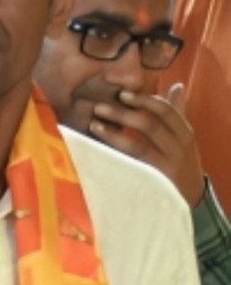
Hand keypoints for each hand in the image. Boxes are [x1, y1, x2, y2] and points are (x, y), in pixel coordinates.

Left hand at [87, 84, 204, 208]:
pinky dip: (114, 156)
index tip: (122, 93)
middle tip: (99, 107)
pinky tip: (97, 150)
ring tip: (94, 124)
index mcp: (184, 133)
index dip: (143, 101)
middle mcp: (178, 147)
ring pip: (138, 145)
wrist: (191, 199)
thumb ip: (175, 113)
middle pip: (149, 125)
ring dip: (113, 133)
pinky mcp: (152, 181)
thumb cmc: (181, 162)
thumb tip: (176, 86)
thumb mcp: (182, 138)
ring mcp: (165, 165)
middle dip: (122, 114)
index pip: (165, 111)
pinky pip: (131, 166)